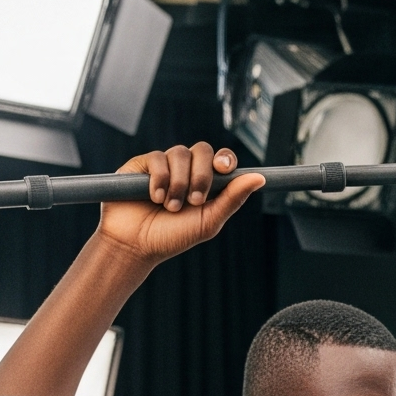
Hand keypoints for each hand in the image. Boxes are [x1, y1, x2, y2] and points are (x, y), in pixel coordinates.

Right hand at [98, 144, 264, 265]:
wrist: (135, 245)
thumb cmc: (171, 237)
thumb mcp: (208, 222)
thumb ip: (232, 199)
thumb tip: (260, 178)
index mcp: (205, 183)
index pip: (220, 160)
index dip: (225, 159)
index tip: (223, 169)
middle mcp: (185, 171)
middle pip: (202, 150)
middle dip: (201, 175)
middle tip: (195, 201)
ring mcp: (164, 165)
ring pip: (180, 153)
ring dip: (179, 183)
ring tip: (170, 207)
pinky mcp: (142, 164)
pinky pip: (157, 158)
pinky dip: (159, 179)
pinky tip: (154, 198)